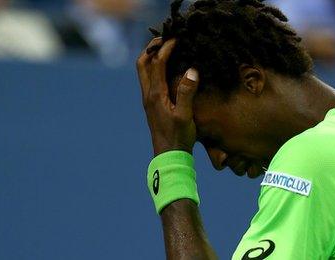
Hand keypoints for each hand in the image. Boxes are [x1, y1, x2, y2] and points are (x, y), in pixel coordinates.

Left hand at [136, 38, 198, 155]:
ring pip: (144, 71)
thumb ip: (187, 92)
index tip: (177, 38)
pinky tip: (169, 70)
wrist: (169, 157)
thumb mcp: (185, 115)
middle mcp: (148, 94)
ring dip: (152, 57)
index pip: (157, 63)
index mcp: (155, 94)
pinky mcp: (152, 105)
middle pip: (143, 63)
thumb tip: (191, 70)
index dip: (166, 48)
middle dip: (152, 48)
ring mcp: (148, 100)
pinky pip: (149, 79)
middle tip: (166, 39)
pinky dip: (156, 68)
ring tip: (167, 50)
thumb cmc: (178, 138)